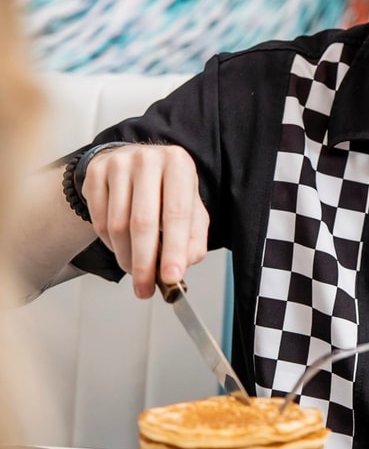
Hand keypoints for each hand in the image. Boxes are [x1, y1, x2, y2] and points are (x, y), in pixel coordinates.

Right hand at [80, 143, 208, 297]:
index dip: (174, 249)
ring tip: (136, 270)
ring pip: (117, 225)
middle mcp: (148, 159)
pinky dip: (110, 245)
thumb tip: (183, 264)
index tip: (172, 278)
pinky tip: (122, 248)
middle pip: (143, 222)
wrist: (135, 164)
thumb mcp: (191, 208)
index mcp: (179, 164)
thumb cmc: (167, 190)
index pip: (177, 213)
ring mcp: (118, 163)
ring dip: (126, 257)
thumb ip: (194, 238)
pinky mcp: (95, 173)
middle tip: (146, 289)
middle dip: (145, 263)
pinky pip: (99, 221)